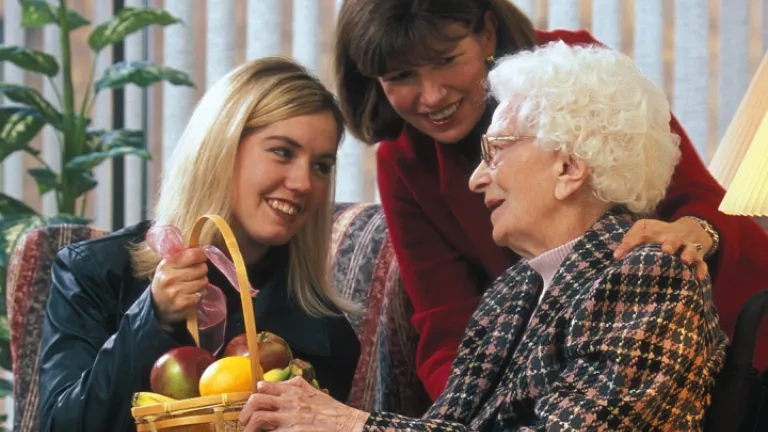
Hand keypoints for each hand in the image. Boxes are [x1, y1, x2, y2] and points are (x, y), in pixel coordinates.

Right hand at [151, 247, 208, 330]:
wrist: (156, 307)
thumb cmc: (165, 282)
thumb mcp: (167, 266)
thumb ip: (182, 256)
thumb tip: (199, 248)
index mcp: (167, 265)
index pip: (193, 255)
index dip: (201, 255)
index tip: (200, 258)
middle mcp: (170, 278)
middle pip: (202, 268)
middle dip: (201, 271)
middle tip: (193, 275)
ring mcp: (177, 292)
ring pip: (204, 281)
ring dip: (201, 283)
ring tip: (191, 286)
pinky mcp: (184, 304)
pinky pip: (202, 294)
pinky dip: (200, 294)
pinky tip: (191, 295)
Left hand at [239, 377, 369, 431]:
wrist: (350, 425)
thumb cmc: (334, 414)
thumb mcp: (315, 394)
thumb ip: (297, 389)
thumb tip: (277, 389)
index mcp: (296, 389)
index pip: (264, 386)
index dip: (255, 396)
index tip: (252, 405)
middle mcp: (291, 400)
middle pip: (256, 399)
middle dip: (245, 411)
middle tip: (244, 421)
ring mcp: (291, 417)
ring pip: (258, 417)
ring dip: (249, 427)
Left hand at [614, 218, 711, 280]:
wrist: (692, 229)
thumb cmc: (661, 232)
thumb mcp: (645, 228)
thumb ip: (632, 238)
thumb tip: (617, 255)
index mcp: (658, 231)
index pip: (642, 235)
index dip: (629, 244)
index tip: (618, 256)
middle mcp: (674, 238)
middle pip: (673, 239)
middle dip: (670, 244)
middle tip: (666, 250)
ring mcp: (688, 247)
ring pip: (691, 249)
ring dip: (688, 254)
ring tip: (685, 260)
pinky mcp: (699, 257)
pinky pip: (702, 263)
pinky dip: (701, 270)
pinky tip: (698, 278)